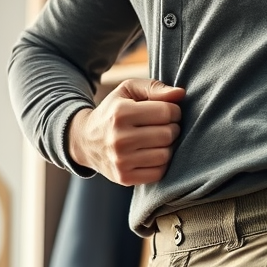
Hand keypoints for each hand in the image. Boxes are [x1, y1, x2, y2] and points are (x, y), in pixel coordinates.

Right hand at [68, 78, 185, 185]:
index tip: (168, 112)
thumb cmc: (114, 112)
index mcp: (120, 113)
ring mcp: (121, 161)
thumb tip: (181, 94)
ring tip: (158, 141)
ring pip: (165, 155)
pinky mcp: (124, 178)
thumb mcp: (127, 91)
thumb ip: (154, 87)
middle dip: (173, 128)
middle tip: (165, 127)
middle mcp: (119, 138)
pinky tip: (153, 155)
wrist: (86, 142)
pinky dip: (161, 164)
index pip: (166, 112)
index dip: (174, 111)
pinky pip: (159, 173)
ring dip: (168, 147)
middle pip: (168, 134)